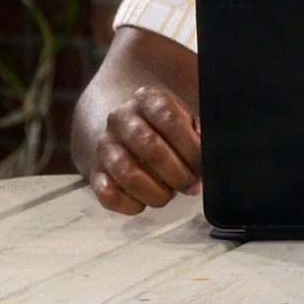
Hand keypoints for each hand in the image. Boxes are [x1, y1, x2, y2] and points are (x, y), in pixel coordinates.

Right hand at [85, 83, 202, 214]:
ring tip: (169, 193)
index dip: (191, 148)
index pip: (170, 121)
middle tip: (191, 185)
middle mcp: (120, 119)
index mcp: (146, 99)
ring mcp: (104, 146)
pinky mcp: (95, 172)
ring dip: (157, 193)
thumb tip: (208, 155)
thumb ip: (197, 133)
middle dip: (178, 175)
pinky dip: (132, 205)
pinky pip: (109, 195)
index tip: (202, 165)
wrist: (120, 127)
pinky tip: (145, 201)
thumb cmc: (161, 126)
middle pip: (152, 150)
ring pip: (129, 175)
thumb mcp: (181, 117)